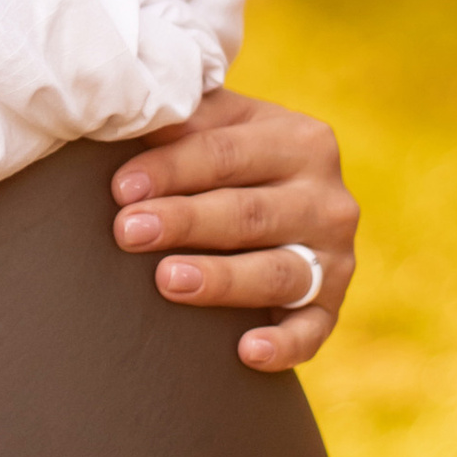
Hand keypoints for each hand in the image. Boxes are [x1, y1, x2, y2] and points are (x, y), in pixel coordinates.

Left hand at [110, 84, 358, 374]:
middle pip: (250, 212)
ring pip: (278, 271)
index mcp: (299, 139)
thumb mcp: (211, 125)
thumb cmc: (223, 159)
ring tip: (168, 281)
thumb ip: (178, 118)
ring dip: (223, 279)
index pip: (228, 152)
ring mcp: (335, 256)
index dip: (172, 168)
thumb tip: (120, 105)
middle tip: (128, 232)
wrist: (276, 200)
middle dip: (186, 221)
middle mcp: (327, 197)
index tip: (121, 188)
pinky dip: (284, 345)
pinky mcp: (332, 305)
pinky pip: (312, 331)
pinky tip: (246, 351)